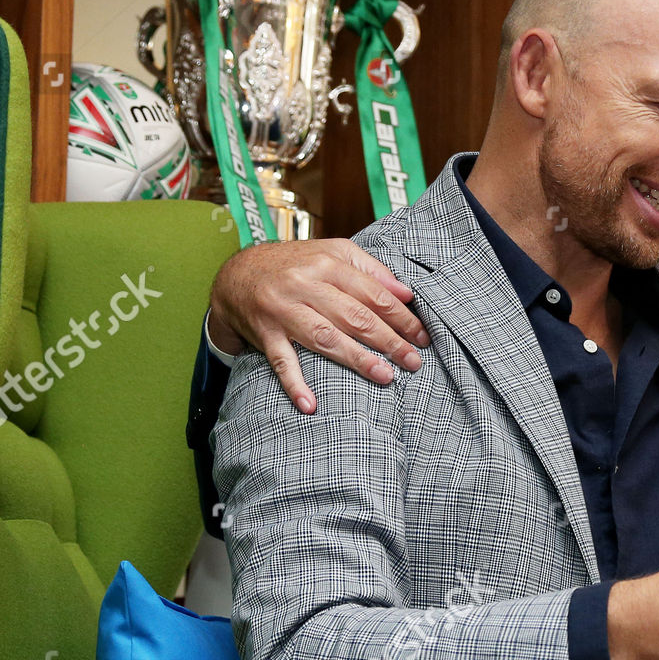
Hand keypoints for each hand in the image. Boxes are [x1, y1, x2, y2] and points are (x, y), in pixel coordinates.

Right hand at [207, 239, 429, 413]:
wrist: (236, 275)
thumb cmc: (296, 266)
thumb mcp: (333, 254)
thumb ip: (371, 271)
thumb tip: (406, 294)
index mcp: (326, 263)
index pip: (373, 293)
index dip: (401, 317)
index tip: (422, 336)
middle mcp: (304, 285)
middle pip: (354, 316)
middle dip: (389, 340)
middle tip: (413, 361)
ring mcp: (282, 310)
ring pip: (324, 337)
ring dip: (356, 359)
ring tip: (385, 376)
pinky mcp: (265, 334)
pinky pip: (281, 361)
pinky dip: (294, 383)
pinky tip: (311, 404)